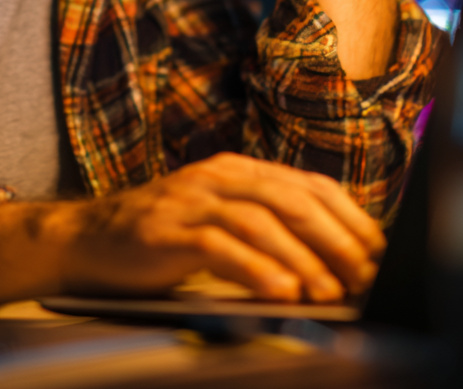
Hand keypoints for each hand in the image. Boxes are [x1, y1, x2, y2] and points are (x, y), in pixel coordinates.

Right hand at [0, 153, 385, 311]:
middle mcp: (219, 177)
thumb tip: (327, 261)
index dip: (347, 215)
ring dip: (302, 257)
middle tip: (365, 274)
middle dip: (335, 237)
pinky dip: (255, 268)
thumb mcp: (216, 219)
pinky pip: (219, 246)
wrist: (85, 237)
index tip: (377, 250)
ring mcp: (191, 200)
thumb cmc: (161, 236)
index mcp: (238, 171)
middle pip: (291, 199)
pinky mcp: (167, 230)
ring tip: (331, 291)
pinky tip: (281, 291)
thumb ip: (262, 227)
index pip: (307, 184)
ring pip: (260, 220)